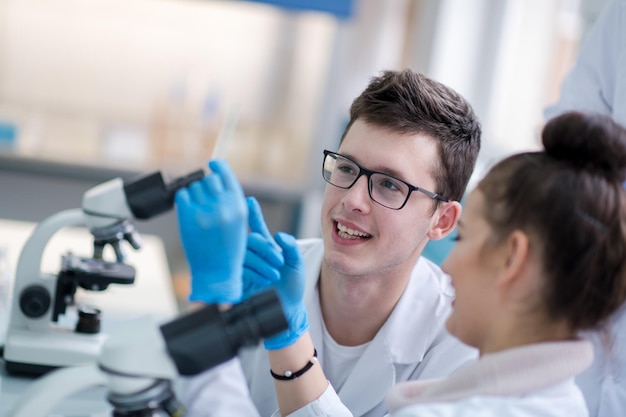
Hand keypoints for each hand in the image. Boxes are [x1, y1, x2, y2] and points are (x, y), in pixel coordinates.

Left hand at [175, 160, 247, 303]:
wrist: (217, 273)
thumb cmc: (228, 250)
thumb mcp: (238, 222)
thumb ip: (230, 202)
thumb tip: (215, 179)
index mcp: (238, 207)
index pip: (227, 176)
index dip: (218, 166)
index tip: (212, 163)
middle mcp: (223, 207)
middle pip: (209, 180)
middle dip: (206, 186)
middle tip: (205, 199)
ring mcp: (204, 212)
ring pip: (194, 187)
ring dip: (194, 195)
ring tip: (198, 211)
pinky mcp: (188, 218)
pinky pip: (182, 196)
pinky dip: (183, 201)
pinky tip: (188, 212)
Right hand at [242, 197, 307, 349]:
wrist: (287, 310)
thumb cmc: (292, 286)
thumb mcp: (297, 264)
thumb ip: (291, 247)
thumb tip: (278, 235)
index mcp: (267, 248)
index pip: (257, 227)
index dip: (253, 214)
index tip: (249, 200)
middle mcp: (253, 255)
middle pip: (250, 240)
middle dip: (266, 248)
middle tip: (279, 261)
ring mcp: (244, 267)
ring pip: (245, 254)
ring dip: (262, 262)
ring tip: (275, 275)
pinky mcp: (238, 279)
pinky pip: (240, 269)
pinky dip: (255, 272)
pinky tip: (265, 281)